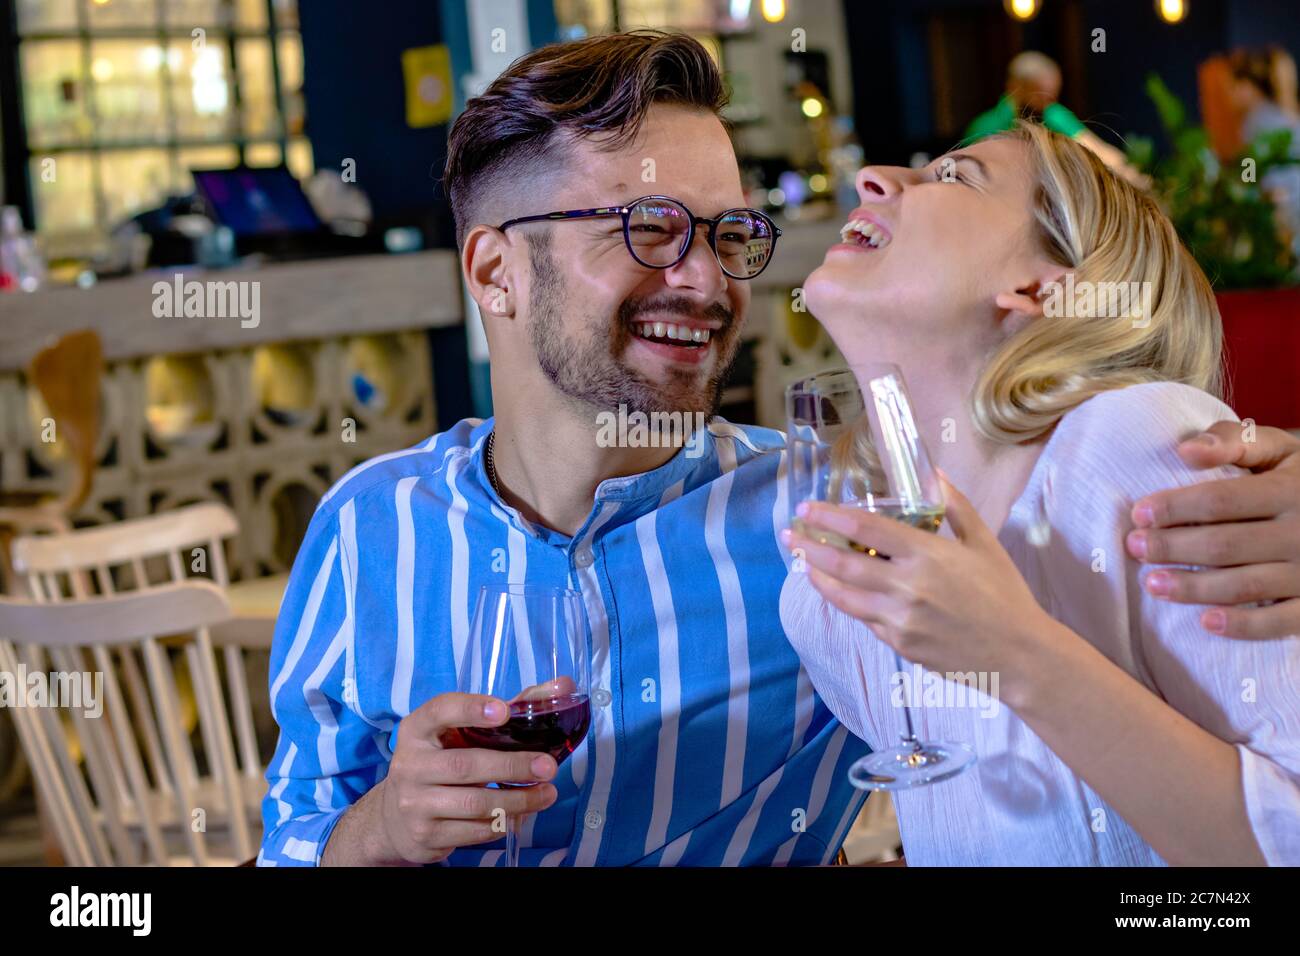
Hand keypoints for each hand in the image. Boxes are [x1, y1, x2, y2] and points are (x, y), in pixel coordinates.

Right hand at [377, 691, 558, 864]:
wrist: (397, 818)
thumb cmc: (441, 762)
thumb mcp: (460, 733)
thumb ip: (509, 708)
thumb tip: (562, 687)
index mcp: (416, 730)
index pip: (439, 710)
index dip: (471, 709)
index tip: (504, 710)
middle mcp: (410, 764)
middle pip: (466, 765)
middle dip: (512, 766)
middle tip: (547, 766)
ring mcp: (414, 803)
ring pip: (475, 803)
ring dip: (518, 800)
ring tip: (546, 794)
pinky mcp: (426, 835)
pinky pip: (474, 831)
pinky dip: (504, 822)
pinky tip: (522, 814)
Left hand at [781, 473, 1054, 700]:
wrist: (1019, 654)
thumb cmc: (1004, 594)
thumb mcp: (984, 543)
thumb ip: (956, 507)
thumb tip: (934, 474)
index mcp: (928, 556)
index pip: (866, 530)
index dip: (830, 517)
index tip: (807, 508)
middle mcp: (908, 588)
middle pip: (843, 565)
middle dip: (810, 547)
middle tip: (789, 535)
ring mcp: (900, 620)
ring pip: (844, 597)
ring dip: (818, 577)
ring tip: (803, 562)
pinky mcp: (899, 645)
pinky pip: (865, 619)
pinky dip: (849, 602)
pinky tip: (839, 590)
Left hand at [1125, 420, 1299, 637]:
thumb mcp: (1279, 451)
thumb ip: (1235, 443)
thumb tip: (1186, 450)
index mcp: (1291, 490)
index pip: (1221, 501)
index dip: (1175, 508)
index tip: (1139, 514)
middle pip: (1226, 545)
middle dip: (1173, 548)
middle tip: (1135, 548)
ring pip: (1246, 585)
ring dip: (1194, 588)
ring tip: (1153, 584)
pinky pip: (1281, 622)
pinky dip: (1244, 626)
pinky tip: (1205, 622)